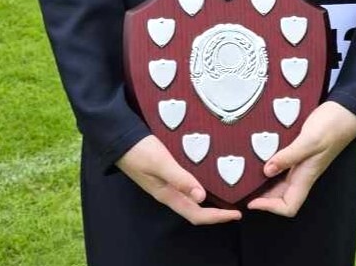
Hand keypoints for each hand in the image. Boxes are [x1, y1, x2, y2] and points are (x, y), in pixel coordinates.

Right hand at [116, 135, 241, 225]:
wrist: (119, 138)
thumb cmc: (139, 150)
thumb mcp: (160, 162)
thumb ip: (179, 178)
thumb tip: (202, 197)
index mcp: (167, 194)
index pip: (195, 214)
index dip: (216, 217)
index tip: (237, 214)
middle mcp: (168, 192)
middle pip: (195, 210)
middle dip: (216, 212)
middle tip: (236, 207)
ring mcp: (166, 183)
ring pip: (191, 198)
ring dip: (209, 200)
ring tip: (227, 193)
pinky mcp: (165, 172)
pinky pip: (187, 185)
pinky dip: (201, 186)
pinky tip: (209, 176)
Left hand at [246, 102, 355, 217]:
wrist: (345, 111)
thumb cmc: (331, 126)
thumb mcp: (309, 140)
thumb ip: (289, 156)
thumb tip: (267, 171)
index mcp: (306, 176)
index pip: (289, 206)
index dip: (270, 208)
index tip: (252, 201)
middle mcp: (302, 173)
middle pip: (281, 196)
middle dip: (262, 197)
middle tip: (241, 189)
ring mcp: (301, 162)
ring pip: (280, 181)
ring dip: (264, 182)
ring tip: (245, 175)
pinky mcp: (299, 150)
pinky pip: (282, 164)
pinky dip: (270, 164)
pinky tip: (259, 155)